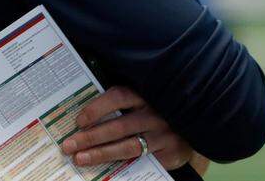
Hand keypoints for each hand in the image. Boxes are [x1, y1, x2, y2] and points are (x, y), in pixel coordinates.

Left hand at [59, 86, 197, 171]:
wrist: (194, 125)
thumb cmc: (158, 111)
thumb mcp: (144, 101)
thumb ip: (122, 105)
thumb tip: (85, 117)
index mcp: (146, 95)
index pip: (119, 96)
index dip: (97, 108)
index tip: (79, 120)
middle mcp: (155, 113)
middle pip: (118, 125)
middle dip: (91, 137)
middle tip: (69, 145)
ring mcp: (163, 134)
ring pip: (127, 146)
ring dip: (101, 153)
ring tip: (80, 158)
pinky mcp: (170, 151)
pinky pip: (142, 160)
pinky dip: (122, 165)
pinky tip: (106, 170)